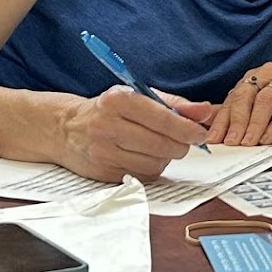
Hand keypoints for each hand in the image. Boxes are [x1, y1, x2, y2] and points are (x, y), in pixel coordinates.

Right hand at [57, 86, 213, 182]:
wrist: (66, 129)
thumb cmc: (109, 109)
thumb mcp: (139, 96)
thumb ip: (175, 104)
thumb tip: (205, 112)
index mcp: (118, 100)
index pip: (161, 118)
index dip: (187, 128)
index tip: (200, 132)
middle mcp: (107, 126)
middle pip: (160, 144)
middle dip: (181, 145)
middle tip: (186, 141)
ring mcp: (103, 152)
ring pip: (153, 163)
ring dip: (167, 157)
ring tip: (162, 146)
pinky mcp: (103, 173)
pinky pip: (141, 176)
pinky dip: (152, 168)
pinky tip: (147, 156)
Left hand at [207, 63, 271, 146]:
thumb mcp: (269, 109)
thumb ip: (246, 116)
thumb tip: (218, 132)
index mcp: (258, 77)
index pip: (233, 97)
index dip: (222, 119)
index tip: (213, 139)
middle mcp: (271, 74)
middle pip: (246, 95)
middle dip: (235, 121)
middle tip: (229, 143)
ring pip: (265, 100)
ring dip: (254, 124)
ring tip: (248, 142)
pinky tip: (268, 138)